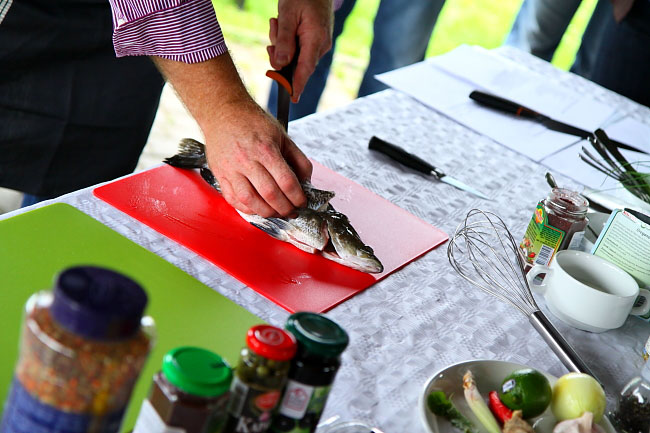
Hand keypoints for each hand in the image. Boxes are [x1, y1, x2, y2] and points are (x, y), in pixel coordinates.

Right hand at [205, 99, 312, 216]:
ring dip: (268, 213)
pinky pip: (233, 199)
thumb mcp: (282, 135)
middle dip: (286, 208)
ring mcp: (231, 169)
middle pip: (270, 195)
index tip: (302, 202)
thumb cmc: (253, 122)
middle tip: (293, 211)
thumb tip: (306, 182)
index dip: (298, 197)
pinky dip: (247, 209)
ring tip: (277, 212)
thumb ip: (298, 159)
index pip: (286, 182)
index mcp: (266, 149)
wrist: (222, 112)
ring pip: (251, 201)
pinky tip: (258, 208)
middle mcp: (247, 160)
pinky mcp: (220, 174)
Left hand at [267, 0, 332, 101]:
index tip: (292, 99)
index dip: (297, 85)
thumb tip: (281, 65)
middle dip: (279, 52)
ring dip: (281, 43)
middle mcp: (320, 46)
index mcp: (315, 40)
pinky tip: (284, 24)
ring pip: (293, 56)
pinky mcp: (314, 42)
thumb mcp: (288, 15)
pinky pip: (296, 50)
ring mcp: (319, 45)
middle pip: (295, 63)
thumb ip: (284, 41)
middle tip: (274, 29)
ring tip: (279, 21)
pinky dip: (286, 40)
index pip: (305, 68)